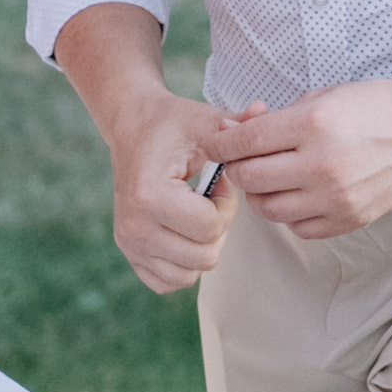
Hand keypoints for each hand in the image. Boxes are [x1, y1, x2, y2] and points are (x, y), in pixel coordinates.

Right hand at [99, 83, 227, 294]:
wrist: (133, 128)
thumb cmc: (172, 126)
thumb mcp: (205, 121)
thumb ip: (237, 124)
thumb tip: (263, 109)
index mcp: (149, 196)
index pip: (211, 228)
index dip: (227, 204)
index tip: (218, 179)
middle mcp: (133, 226)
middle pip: (204, 256)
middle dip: (218, 226)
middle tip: (209, 197)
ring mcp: (128, 243)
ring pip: (189, 275)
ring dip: (203, 245)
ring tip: (196, 211)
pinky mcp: (129, 253)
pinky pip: (169, 282)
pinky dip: (184, 262)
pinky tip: (184, 230)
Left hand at [202, 80, 391, 240]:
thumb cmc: (379, 106)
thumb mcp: (327, 95)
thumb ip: (279, 116)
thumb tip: (237, 130)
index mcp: (314, 123)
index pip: (245, 141)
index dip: (220, 143)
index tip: (214, 143)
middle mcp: (321, 163)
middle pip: (250, 178)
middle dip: (237, 167)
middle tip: (241, 160)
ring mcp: (336, 196)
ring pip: (269, 208)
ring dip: (260, 193)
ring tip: (270, 179)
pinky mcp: (350, 218)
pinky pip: (299, 227)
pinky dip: (290, 213)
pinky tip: (298, 195)